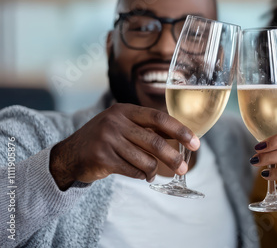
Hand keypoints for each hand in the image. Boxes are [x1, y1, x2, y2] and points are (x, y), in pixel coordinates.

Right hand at [49, 103, 198, 189]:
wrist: (70, 154)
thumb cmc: (105, 139)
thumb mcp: (123, 125)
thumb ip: (147, 128)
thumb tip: (181, 136)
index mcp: (125, 110)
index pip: (159, 118)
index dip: (180, 130)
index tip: (196, 142)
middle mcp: (116, 121)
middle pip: (154, 141)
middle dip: (173, 157)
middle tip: (184, 168)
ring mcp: (107, 139)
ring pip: (145, 159)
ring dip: (153, 170)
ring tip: (153, 173)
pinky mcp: (101, 157)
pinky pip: (132, 170)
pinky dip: (141, 175)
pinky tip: (142, 175)